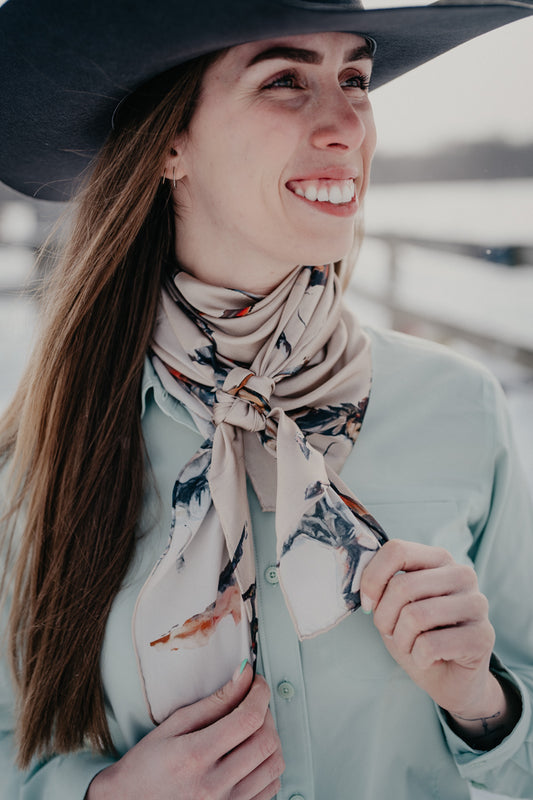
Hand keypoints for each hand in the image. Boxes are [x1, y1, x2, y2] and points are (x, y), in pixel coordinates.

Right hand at [86, 663, 283, 799]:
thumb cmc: (145, 767)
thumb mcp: (174, 726)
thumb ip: (213, 702)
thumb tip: (242, 676)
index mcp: (195, 756)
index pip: (248, 718)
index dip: (259, 694)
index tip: (257, 682)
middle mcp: (214, 785)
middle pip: (266, 741)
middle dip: (266, 713)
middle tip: (253, 703)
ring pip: (274, 765)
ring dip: (270, 738)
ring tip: (253, 729)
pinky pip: (271, 788)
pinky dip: (268, 765)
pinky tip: (251, 754)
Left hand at [359, 539, 497, 717]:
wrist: (449, 679)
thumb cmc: (418, 637)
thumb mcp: (394, 607)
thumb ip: (383, 586)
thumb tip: (364, 581)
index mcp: (439, 559)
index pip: (397, 550)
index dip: (372, 578)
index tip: (368, 604)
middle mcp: (462, 574)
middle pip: (402, 585)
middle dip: (384, 618)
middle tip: (391, 633)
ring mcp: (477, 603)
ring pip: (415, 616)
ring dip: (401, 640)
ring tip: (411, 646)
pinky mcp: (484, 636)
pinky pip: (430, 645)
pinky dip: (418, 657)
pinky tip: (429, 659)